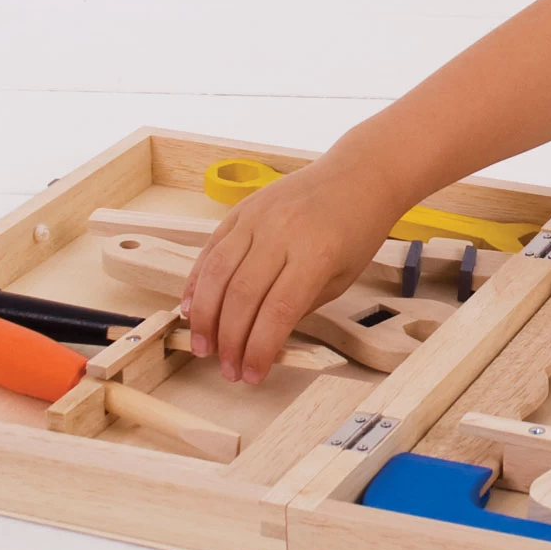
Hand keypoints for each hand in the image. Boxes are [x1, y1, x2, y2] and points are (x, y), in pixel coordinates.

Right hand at [180, 156, 396, 383]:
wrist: (358, 174)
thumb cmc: (357, 227)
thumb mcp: (343, 275)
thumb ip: (302, 305)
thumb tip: (263, 340)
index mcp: (316, 253)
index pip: (277, 311)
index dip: (259, 349)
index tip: (252, 375)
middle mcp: (281, 232)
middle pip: (242, 296)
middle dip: (229, 340)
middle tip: (227, 368)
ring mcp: (257, 217)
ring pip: (217, 272)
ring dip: (204, 316)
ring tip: (203, 347)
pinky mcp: (241, 209)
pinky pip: (211, 249)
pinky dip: (198, 281)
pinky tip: (193, 308)